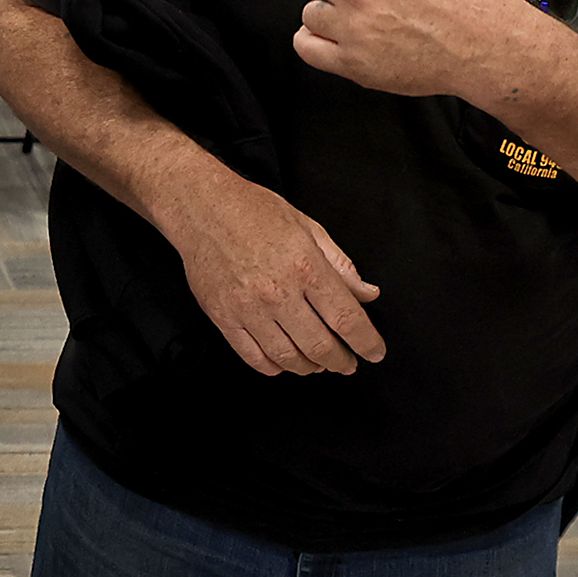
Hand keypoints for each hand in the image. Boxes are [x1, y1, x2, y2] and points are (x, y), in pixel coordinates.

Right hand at [161, 164, 384, 375]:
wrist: (203, 208)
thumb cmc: (254, 212)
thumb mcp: (309, 228)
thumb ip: (341, 265)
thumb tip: (367, 293)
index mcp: (305, 267)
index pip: (346, 318)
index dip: (366, 342)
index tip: (374, 352)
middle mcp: (278, 292)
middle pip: (319, 346)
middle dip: (340, 362)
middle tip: (346, 363)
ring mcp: (248, 308)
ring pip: (287, 358)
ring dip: (309, 368)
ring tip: (317, 364)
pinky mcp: (223, 316)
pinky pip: (253, 357)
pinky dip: (273, 367)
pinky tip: (283, 362)